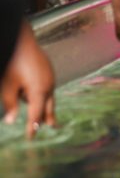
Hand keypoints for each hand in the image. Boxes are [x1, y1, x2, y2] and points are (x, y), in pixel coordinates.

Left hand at [2, 23, 55, 138]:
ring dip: (43, 104)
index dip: (33, 127)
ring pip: (48, 94)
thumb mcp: (8, 86)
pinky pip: (46, 85)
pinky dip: (41, 92)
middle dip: (48, 116)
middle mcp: (49, 84)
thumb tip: (11, 120)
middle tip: (53, 127)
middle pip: (49, 105)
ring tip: (44, 114)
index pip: (36, 114)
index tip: (31, 138)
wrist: (22, 40)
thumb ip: (10, 104)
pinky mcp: (47, 69)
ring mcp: (50, 75)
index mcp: (40, 90)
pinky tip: (31, 91)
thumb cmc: (15, 62)